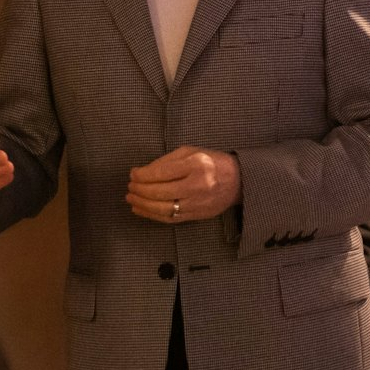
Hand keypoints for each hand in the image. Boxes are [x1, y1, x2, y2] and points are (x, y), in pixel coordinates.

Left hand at [126, 145, 241, 223]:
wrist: (239, 181)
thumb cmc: (213, 162)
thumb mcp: (192, 152)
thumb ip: (167, 160)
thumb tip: (142, 172)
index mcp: (196, 165)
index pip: (161, 172)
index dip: (142, 174)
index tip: (132, 173)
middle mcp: (197, 185)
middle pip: (159, 191)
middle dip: (139, 190)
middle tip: (130, 186)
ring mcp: (197, 203)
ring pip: (162, 208)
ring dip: (142, 204)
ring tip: (131, 199)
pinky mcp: (197, 215)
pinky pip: (170, 218)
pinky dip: (152, 215)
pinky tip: (141, 209)